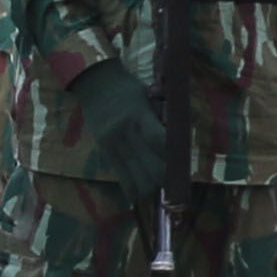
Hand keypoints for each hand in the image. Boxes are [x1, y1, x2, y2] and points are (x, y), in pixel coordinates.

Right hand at [63, 63, 170, 196]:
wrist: (93, 83)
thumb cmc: (126, 87)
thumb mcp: (148, 96)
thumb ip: (161, 118)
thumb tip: (178, 142)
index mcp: (138, 115)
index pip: (160, 142)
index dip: (175, 155)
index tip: (184, 160)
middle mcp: (124, 134)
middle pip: (153, 168)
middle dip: (167, 176)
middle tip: (175, 176)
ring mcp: (112, 145)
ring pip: (137, 179)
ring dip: (151, 186)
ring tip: (158, 184)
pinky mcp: (104, 152)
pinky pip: (121, 177)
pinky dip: (133, 188)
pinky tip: (141, 193)